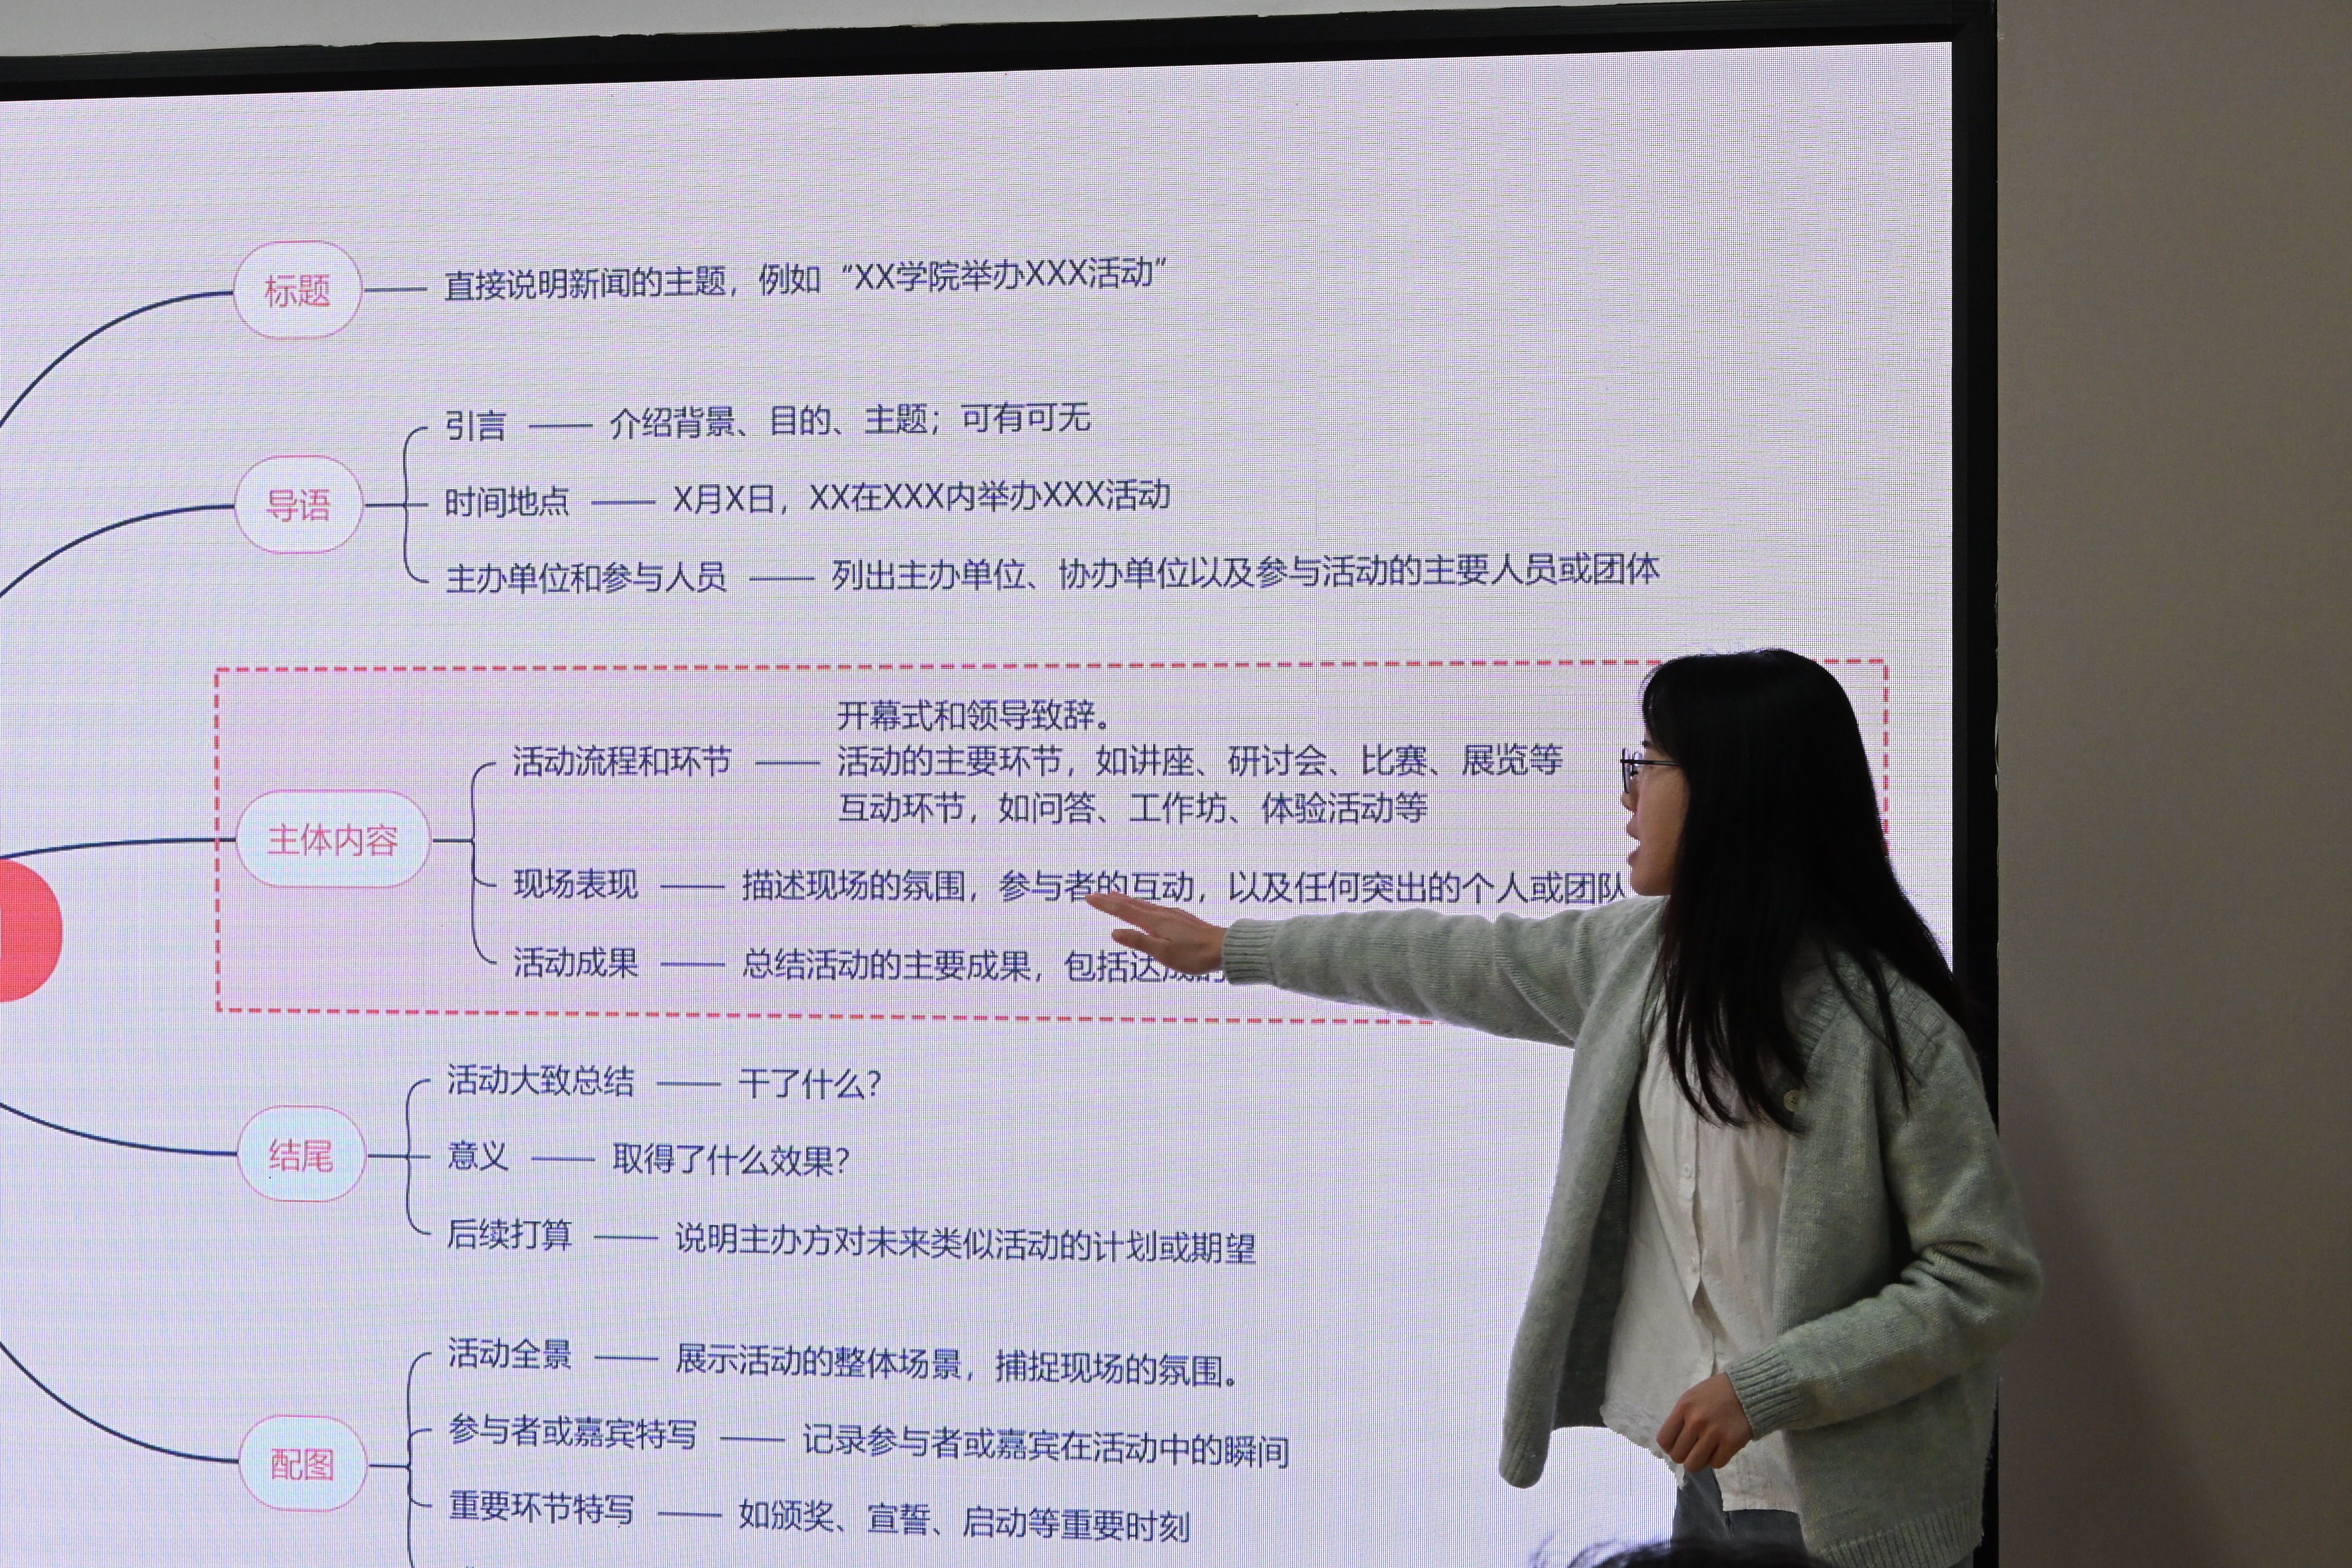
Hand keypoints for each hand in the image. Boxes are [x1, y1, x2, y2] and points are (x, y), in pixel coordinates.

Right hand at [1085, 892, 1226, 974]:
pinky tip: (1146, 910)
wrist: (1225, 948)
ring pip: (1144, 905)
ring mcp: (1173, 915)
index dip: (1105, 905)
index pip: (1123, 911)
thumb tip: (1115, 932)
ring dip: (1127, 900)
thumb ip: (1139, 942)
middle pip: (1132, 904)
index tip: (1089, 898)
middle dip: (1112, 899)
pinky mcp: (1181, 919)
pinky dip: (1142, 906)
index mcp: (1155, 922)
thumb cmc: (1194, 955)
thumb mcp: (1163, 953)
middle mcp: (1162, 914)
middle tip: (1096, 894)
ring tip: (1116, 897)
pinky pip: (1154, 908)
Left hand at [1656, 1372, 1752, 1471]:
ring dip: (1698, 1462)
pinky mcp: (1732, 1443)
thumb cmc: (1715, 1393)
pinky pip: (1716, 1464)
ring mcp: (1714, 1433)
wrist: (1747, 1389)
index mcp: (1683, 1408)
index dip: (1669, 1447)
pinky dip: (1716, 1460)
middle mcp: (1696, 1421)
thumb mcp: (1691, 1398)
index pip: (1664, 1440)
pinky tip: (1719, 1449)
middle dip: (1683, 1455)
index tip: (1677, 1445)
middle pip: (1677, 1456)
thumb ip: (1680, 1418)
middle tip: (1692, 1449)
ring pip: (1693, 1465)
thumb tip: (1672, 1443)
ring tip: (1704, 1452)